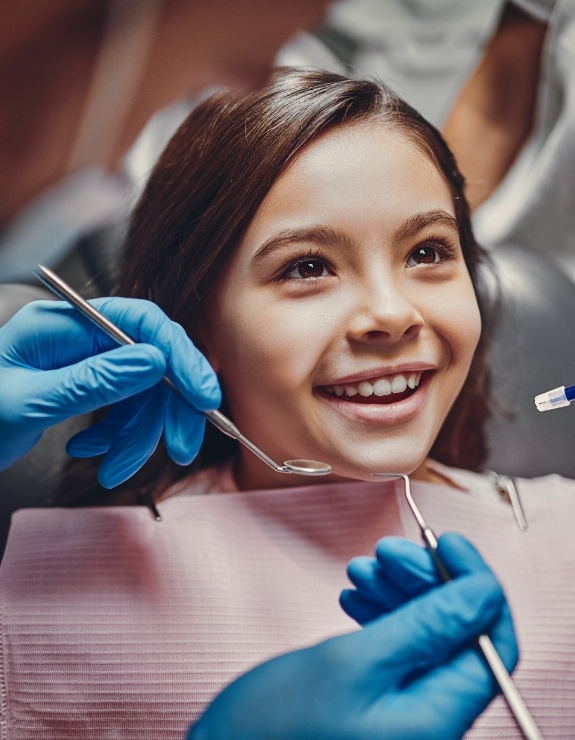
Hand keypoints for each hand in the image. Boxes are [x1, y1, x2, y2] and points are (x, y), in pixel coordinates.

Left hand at [0, 298, 219, 485]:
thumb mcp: (29, 401)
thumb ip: (93, 379)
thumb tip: (154, 361)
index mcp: (63, 324)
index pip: (140, 323)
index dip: (179, 355)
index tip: (203, 395)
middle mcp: (79, 338)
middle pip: (149, 362)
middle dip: (166, 409)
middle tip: (178, 448)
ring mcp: (83, 363)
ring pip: (140, 393)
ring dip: (138, 436)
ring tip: (116, 470)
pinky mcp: (84, 388)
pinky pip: (121, 410)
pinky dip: (117, 439)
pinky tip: (95, 457)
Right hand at [186, 533, 517, 739]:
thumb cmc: (276, 728)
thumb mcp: (351, 665)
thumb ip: (422, 628)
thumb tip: (481, 592)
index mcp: (437, 716)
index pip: (490, 640)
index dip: (474, 584)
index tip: (446, 541)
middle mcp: (430, 716)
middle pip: (455, 630)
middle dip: (426, 579)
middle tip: (387, 549)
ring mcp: (404, 708)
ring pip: (424, 632)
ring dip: (399, 591)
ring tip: (362, 567)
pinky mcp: (379, 699)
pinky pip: (398, 645)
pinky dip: (381, 612)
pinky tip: (355, 595)